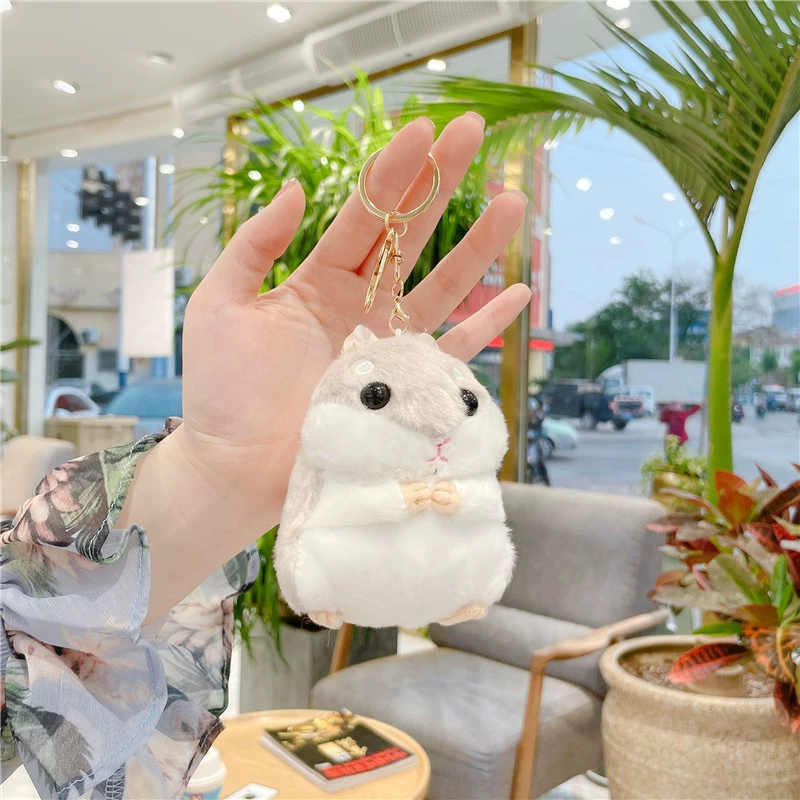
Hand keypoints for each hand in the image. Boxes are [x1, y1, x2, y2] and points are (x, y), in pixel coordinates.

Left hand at [178, 113, 527, 511]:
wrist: (235, 467)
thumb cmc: (221, 390)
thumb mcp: (221, 304)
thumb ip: (253, 246)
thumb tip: (290, 188)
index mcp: (317, 280)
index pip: (362, 215)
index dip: (392, 172)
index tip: (422, 127)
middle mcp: (359, 306)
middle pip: (409, 236)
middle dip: (440, 184)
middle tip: (474, 132)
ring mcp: (385, 346)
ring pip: (441, 287)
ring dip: (477, 246)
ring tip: (511, 201)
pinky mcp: (403, 388)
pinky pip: (454, 353)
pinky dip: (486, 326)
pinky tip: (516, 294)